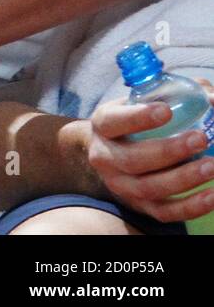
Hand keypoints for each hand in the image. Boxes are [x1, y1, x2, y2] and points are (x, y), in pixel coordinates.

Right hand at [85, 78, 213, 223]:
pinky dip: (191, 206)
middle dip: (169, 150)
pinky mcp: (140, 206)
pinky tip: (213, 195)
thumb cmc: (135, 123)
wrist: (112, 155)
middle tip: (201, 138)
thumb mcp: (140, 102)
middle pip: (132, 159)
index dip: (138, 117)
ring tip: (212, 166)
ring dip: (184, 178)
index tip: (167, 110)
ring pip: (150, 187)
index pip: (113, 122)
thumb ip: (172, 94)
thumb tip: (210, 98)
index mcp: (103, 126)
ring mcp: (122, 185)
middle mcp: (105, 158)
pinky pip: (165, 212)